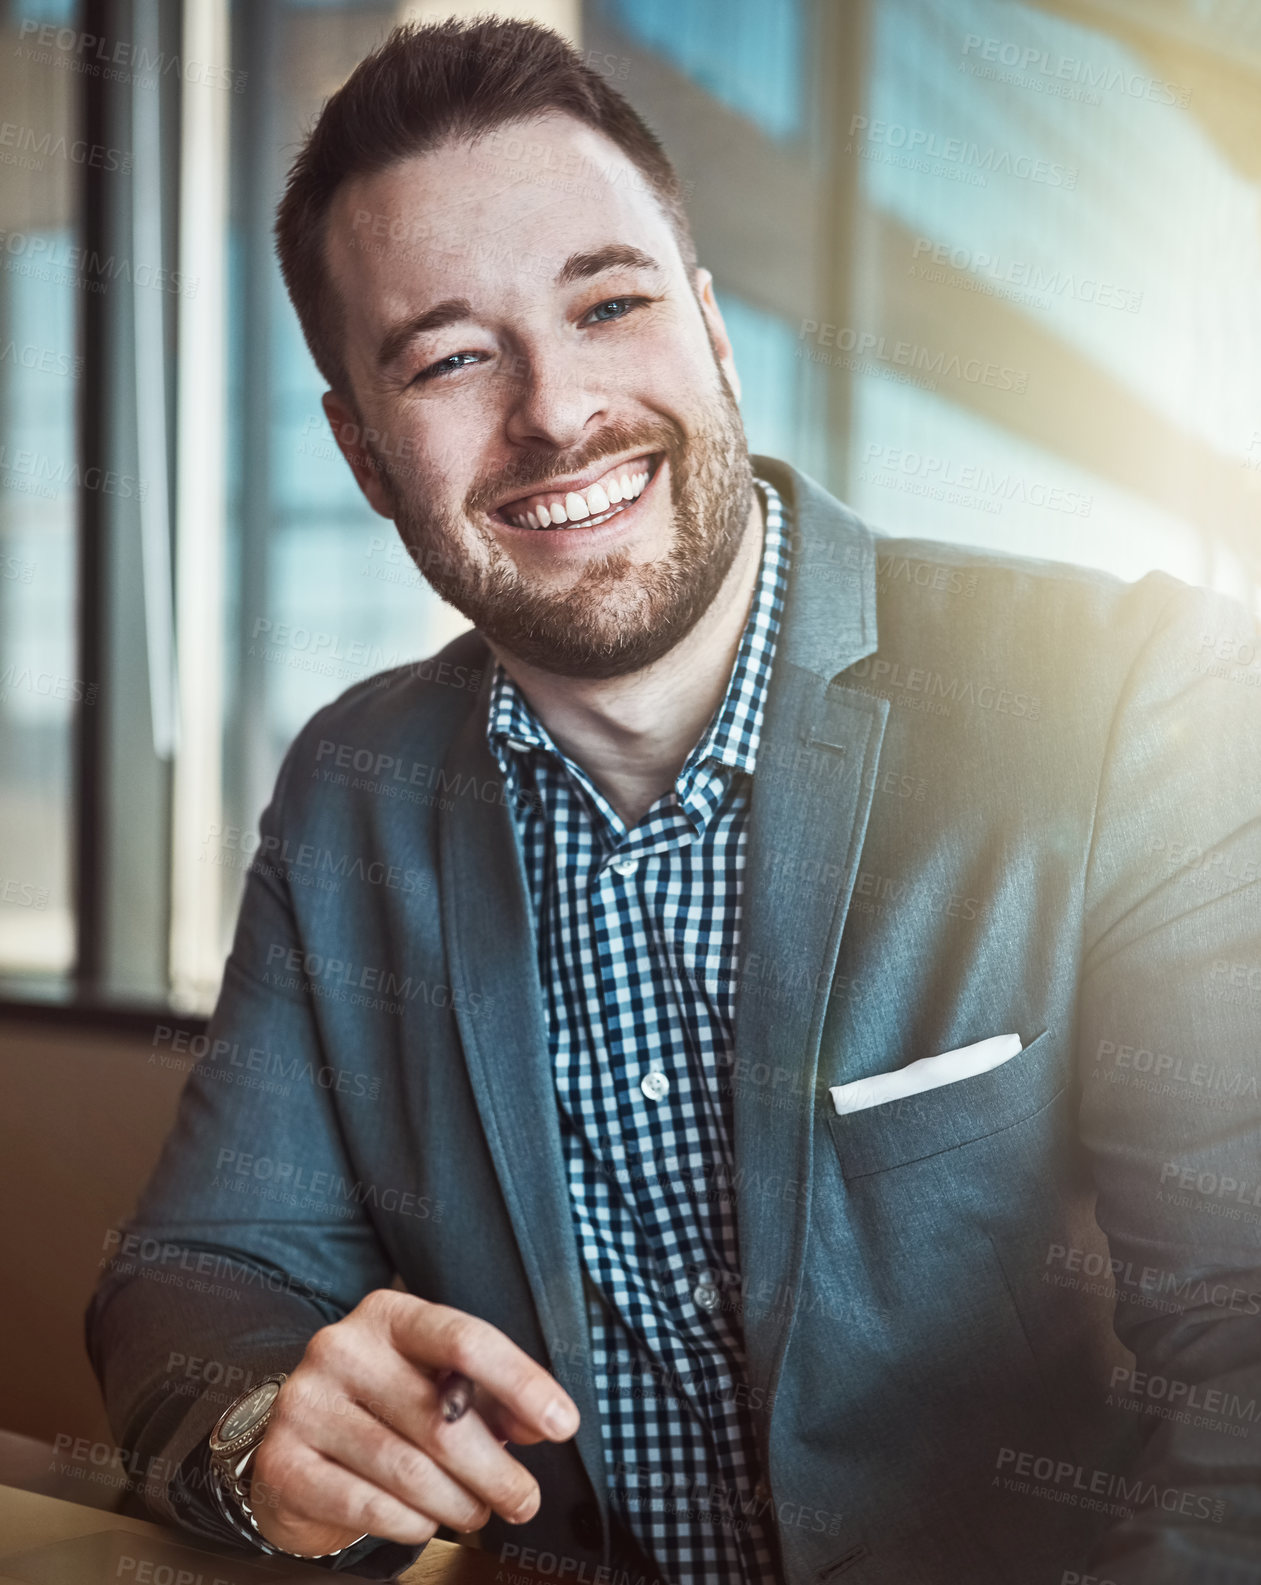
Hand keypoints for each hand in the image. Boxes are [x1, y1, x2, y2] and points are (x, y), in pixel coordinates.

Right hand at [247, 1289, 579, 1555]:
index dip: (521, 1384)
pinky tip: (425, 1522)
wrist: (295, 1443)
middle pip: (442, 1416)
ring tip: (476, 1512)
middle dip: (497, 1469)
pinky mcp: (283, 1461)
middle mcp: (340, 1348)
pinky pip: (368, 1506)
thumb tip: (543, 1424)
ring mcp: (305, 1403)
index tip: (562, 1424)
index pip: (465, 1340)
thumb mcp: (434, 1381)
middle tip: (525, 1499)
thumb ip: (491, 1396)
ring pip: (410, 1470)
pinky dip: (411, 1524)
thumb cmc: (382, 1409)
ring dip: (459, 1503)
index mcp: (388, 1314)